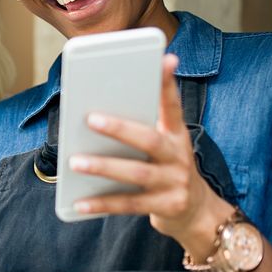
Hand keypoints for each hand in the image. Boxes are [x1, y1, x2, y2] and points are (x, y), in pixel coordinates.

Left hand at [68, 54, 230, 244]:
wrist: (197, 212)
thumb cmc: (168, 167)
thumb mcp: (164, 143)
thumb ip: (140, 125)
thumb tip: (97, 110)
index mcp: (176, 134)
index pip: (172, 105)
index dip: (168, 83)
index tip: (165, 59)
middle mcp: (179, 156)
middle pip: (149, 139)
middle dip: (119, 129)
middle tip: (90, 119)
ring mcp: (175, 183)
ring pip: (136, 173)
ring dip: (103, 167)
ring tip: (74, 162)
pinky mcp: (166, 206)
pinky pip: (128, 204)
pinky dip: (101, 203)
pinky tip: (79, 202)